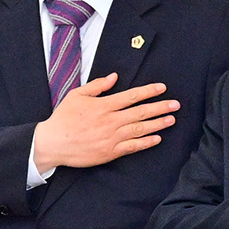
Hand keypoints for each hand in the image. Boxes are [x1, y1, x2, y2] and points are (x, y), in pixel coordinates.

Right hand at [32, 75, 177, 172]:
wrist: (52, 143)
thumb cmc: (63, 118)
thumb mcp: (76, 96)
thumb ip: (97, 86)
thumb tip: (114, 77)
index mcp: (103, 106)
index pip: (131, 96)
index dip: (148, 91)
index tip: (162, 88)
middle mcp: (110, 121)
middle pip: (141, 112)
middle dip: (160, 107)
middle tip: (176, 104)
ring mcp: (111, 137)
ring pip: (140, 129)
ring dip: (158, 124)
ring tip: (171, 119)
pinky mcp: (110, 152)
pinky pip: (132, 147)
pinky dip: (146, 142)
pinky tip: (157, 138)